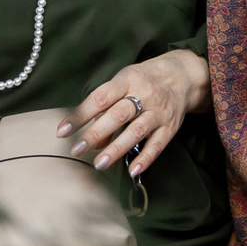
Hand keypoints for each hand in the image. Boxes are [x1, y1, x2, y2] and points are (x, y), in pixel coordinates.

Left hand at [65, 50, 206, 175]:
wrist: (184, 75)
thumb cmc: (144, 80)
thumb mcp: (123, 83)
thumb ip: (106, 109)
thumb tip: (92, 141)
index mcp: (128, 80)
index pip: (101, 97)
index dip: (81, 114)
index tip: (62, 131)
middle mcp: (145, 94)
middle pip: (118, 115)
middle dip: (95, 133)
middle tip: (77, 150)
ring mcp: (159, 111)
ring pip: (137, 131)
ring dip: (117, 148)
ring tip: (99, 164)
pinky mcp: (170, 126)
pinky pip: (158, 144)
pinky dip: (146, 158)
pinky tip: (133, 170)